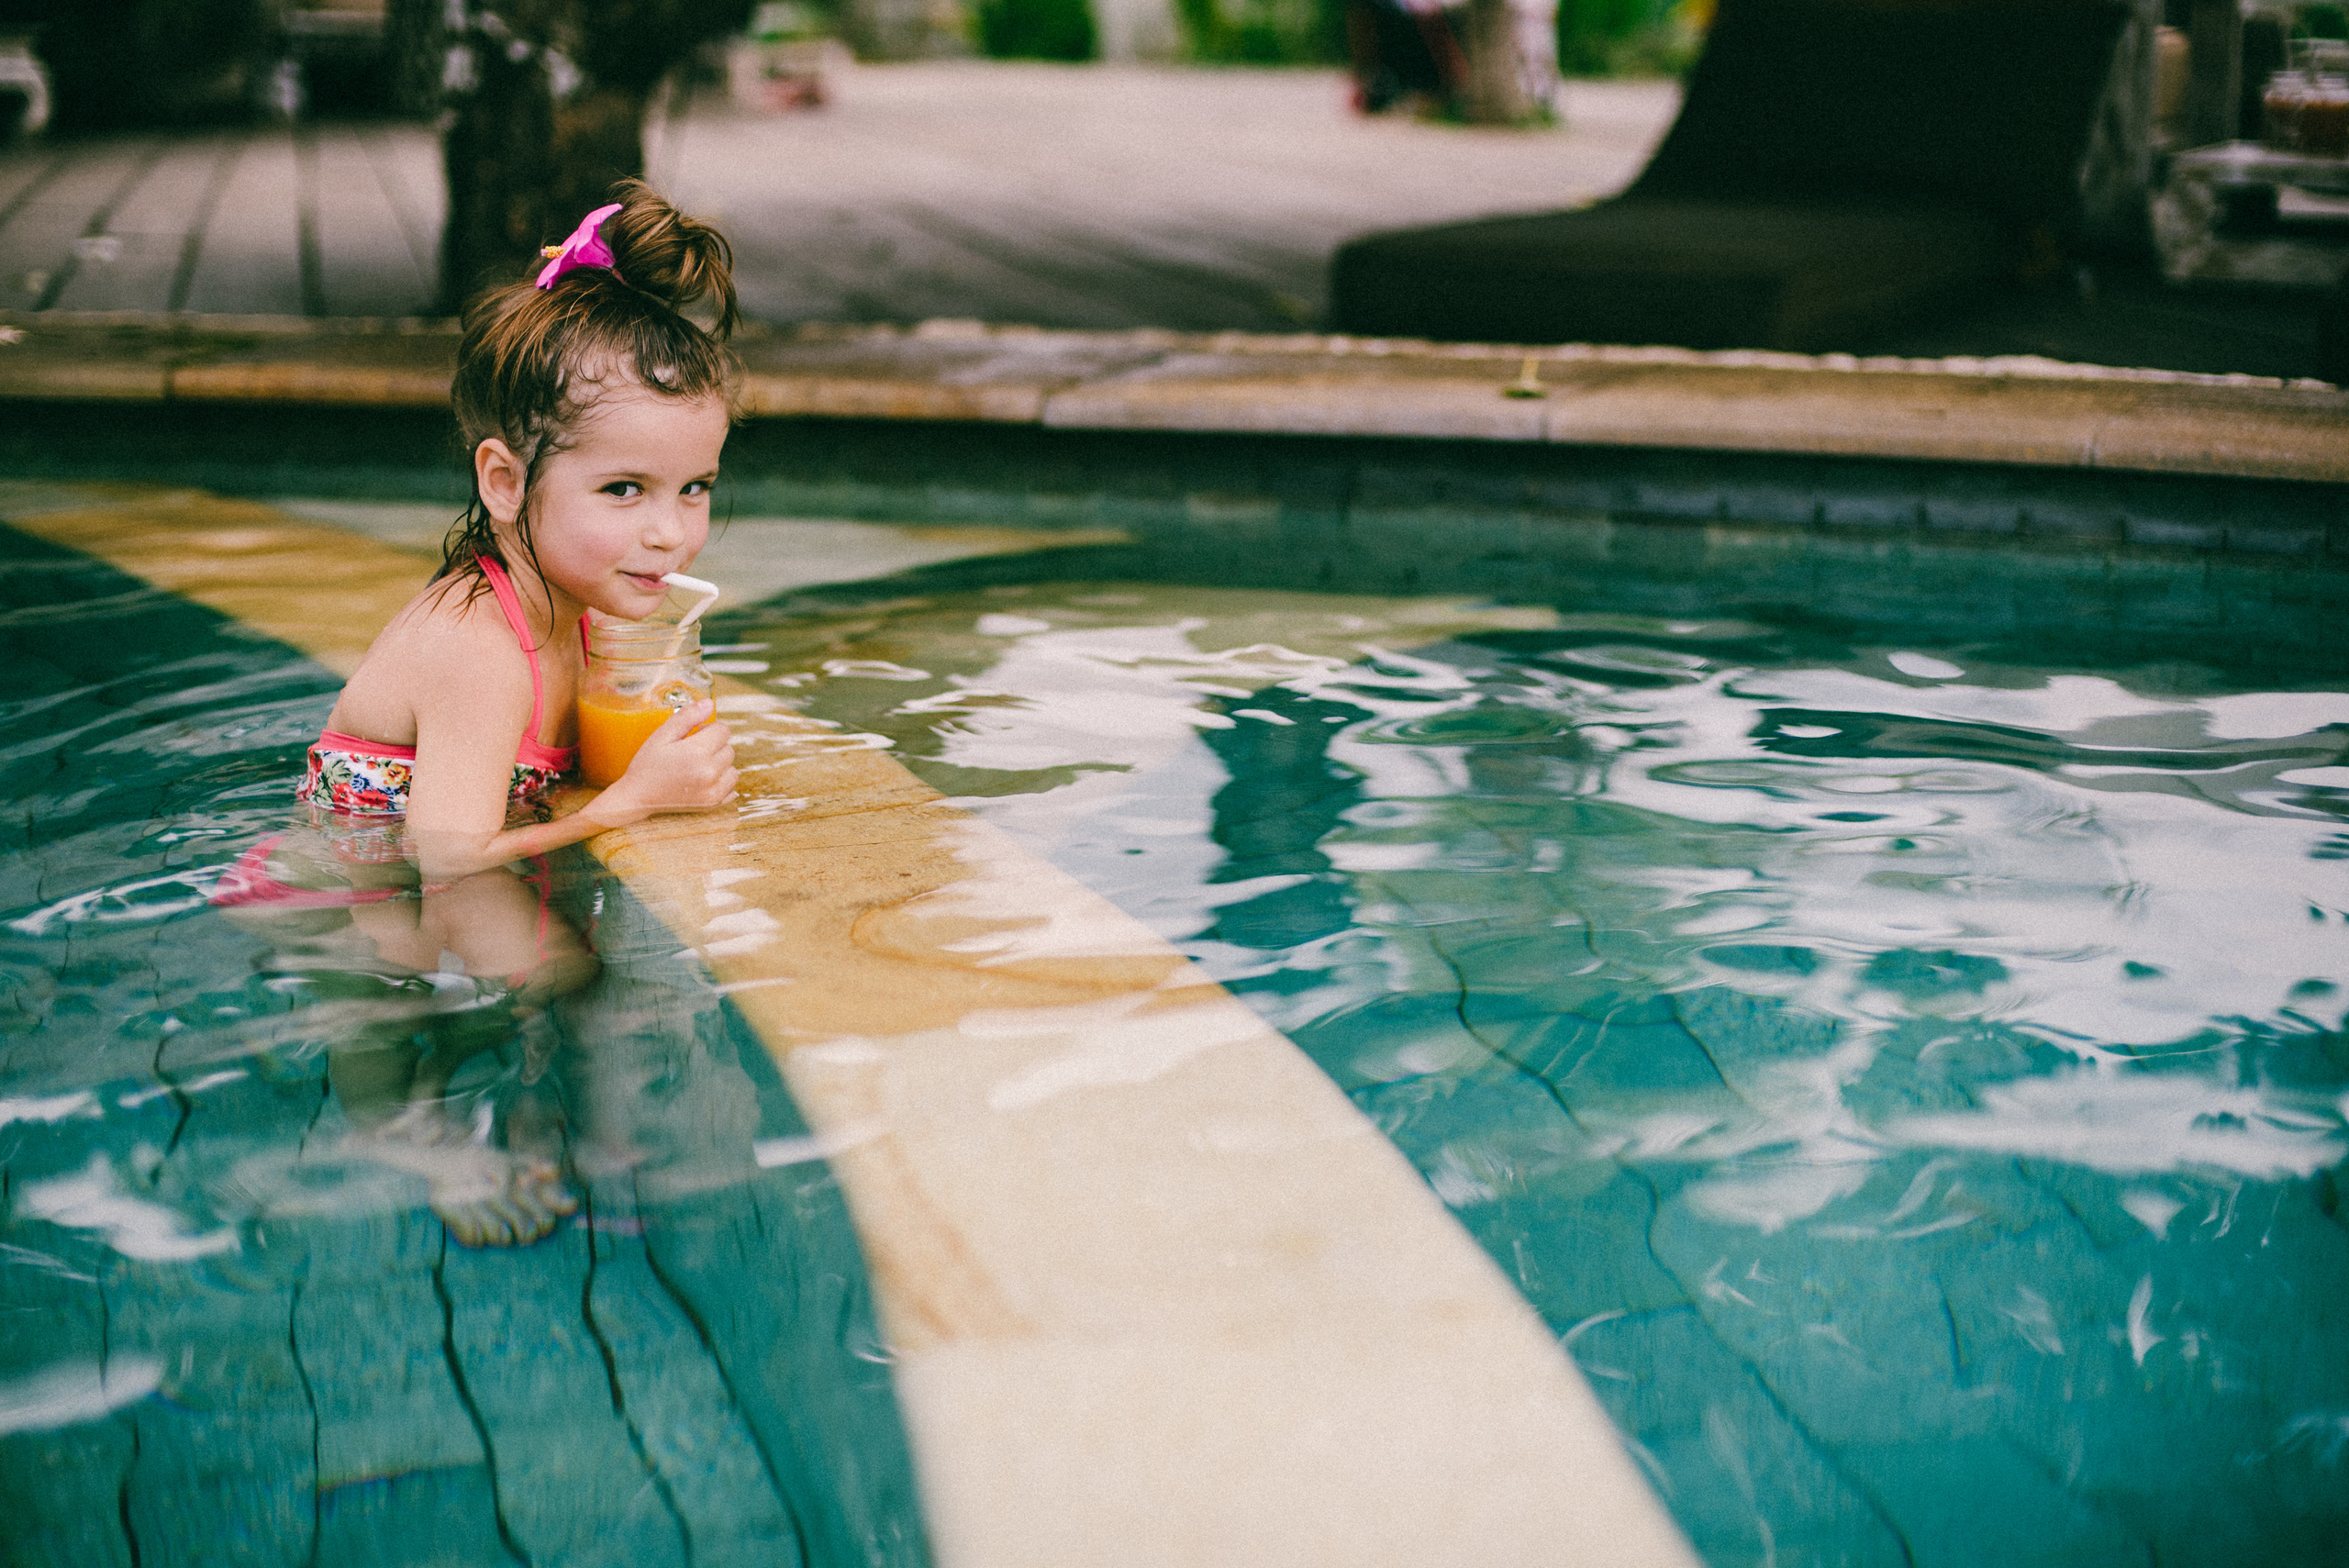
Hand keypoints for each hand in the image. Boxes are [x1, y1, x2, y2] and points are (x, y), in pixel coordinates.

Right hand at [587, 700, 737, 825]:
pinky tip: (703, 780)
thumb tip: (709, 703)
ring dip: (719, 764)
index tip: (694, 734)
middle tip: (691, 752)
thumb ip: (687, 717)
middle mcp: (710, 772)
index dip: (708, 729)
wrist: (638, 797)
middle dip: (714, 746)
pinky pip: (732, 786)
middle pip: (729, 748)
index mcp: (697, 752)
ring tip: (696, 767)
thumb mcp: (662, 736)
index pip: (723, 730)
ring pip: (732, 767)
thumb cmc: (648, 765)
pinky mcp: (713, 803)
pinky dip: (721, 781)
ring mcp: (713, 790)